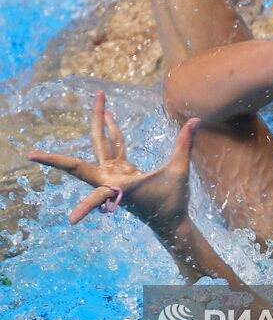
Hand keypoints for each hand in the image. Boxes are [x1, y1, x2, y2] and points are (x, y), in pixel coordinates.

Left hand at [27, 91, 197, 235]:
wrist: (170, 222)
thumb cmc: (173, 202)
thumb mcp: (179, 172)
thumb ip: (184, 145)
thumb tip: (195, 120)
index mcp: (118, 186)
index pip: (89, 185)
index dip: (73, 189)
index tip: (65, 214)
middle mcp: (110, 181)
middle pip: (78, 166)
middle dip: (55, 160)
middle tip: (30, 155)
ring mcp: (114, 175)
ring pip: (100, 146)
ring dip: (98, 121)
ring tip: (98, 97)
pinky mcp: (121, 172)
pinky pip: (114, 147)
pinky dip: (113, 131)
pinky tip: (108, 115)